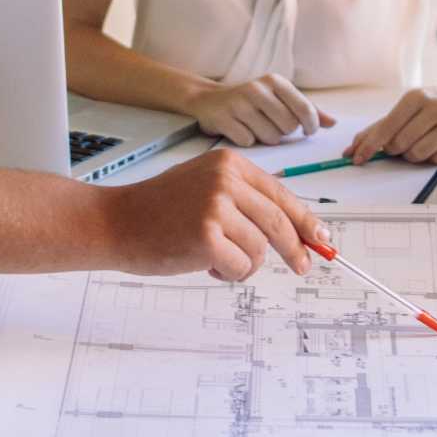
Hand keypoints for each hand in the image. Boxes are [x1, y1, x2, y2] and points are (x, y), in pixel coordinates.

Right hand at [108, 149, 331, 280]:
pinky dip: (226, 273)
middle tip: (303, 266)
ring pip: (260, 249)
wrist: (114, 221)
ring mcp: (217, 207)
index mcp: (229, 164)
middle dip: (295, 249)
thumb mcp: (205, 189)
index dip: (306, 221)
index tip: (322, 238)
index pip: (281, 195)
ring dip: (243, 263)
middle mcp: (226, 180)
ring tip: (212, 256)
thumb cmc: (158, 211)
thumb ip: (244, 202)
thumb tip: (295, 231)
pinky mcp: (207, 236)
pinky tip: (202, 263)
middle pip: (280, 222)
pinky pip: (240, 267)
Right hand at [188, 73, 334, 147]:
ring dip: (266, 138)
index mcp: (275, 81)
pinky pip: (249, 142)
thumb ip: (308, 110)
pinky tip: (240, 130)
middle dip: (284, 132)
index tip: (309, 131)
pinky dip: (247, 141)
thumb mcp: (280, 98)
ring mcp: (239, 103)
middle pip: (288, 126)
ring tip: (256, 126)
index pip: (304, 108)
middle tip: (273, 125)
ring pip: (270, 137)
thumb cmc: (253, 101)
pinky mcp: (224, 118)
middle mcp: (257, 89)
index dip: (311, 125)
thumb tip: (334, 123)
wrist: (210, 100)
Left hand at [346, 86, 436, 164]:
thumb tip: (350, 151)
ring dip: (412, 156)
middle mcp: (436, 106)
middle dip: (394, 149)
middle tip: (399, 144)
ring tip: (418, 143)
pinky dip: (431, 158)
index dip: (370, 145)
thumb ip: (375, 131)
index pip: (387, 126)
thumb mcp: (402, 112)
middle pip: (400, 143)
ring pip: (418, 154)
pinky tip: (436, 145)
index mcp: (416, 97)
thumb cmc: (425, 111)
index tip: (357, 158)